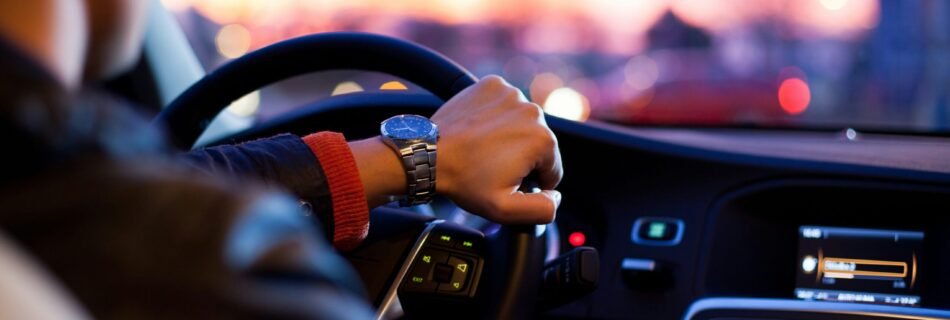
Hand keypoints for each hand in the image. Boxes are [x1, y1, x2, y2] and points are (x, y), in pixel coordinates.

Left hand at [432, 75, 562, 223]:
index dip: (531, 182)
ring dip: (510, 136)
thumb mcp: (506, 209)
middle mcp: (533, 111)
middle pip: (539, 144)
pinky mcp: (493, 85)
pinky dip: (497, 116)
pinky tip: (480, 130)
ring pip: (522, 123)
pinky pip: (505, 104)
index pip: (552, 169)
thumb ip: (542, 209)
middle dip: (521, 158)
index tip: (506, 181)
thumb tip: (556, 196)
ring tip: (484, 149)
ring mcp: (512, 94)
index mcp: (543, 140)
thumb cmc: (464, 180)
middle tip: (492, 167)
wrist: (429, 154)